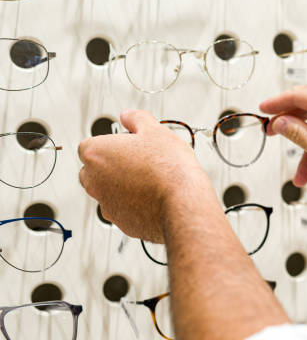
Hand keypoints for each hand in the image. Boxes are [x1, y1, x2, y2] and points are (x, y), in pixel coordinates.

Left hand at [78, 109, 213, 242]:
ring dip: (122, 186)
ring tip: (151, 181)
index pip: (90, 145)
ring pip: (108, 192)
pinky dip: (134, 205)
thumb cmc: (168, 167)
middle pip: (93, 171)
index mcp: (95, 153)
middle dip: (111, 166)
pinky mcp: (121, 223)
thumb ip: (136, 118)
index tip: (129, 145)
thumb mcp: (155, 130)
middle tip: (138, 162)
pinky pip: (123, 210)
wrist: (182, 202)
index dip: (112, 144)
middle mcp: (93, 181)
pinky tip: (154, 197)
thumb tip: (128, 116)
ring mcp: (106, 204)